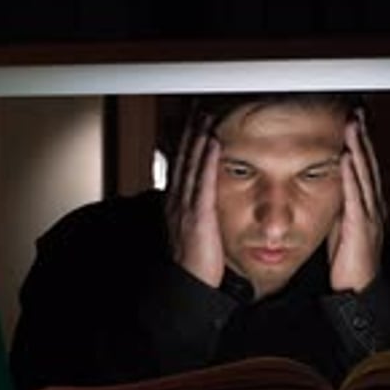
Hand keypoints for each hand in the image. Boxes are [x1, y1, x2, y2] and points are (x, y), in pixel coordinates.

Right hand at [164, 114, 224, 287]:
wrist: (189, 284)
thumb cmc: (195, 262)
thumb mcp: (194, 231)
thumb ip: (197, 211)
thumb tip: (205, 199)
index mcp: (176, 204)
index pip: (181, 164)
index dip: (186, 140)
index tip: (194, 120)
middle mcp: (178, 201)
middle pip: (183, 157)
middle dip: (190, 130)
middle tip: (198, 106)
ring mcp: (186, 207)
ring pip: (191, 164)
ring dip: (198, 137)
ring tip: (206, 114)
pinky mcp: (198, 216)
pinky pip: (203, 182)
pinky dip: (207, 160)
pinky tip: (213, 142)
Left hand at [327, 112, 385, 292]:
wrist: (358, 290)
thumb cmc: (349, 262)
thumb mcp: (342, 229)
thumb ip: (339, 208)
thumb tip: (328, 190)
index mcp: (368, 207)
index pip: (365, 170)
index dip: (361, 146)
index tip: (354, 125)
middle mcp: (372, 207)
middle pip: (368, 166)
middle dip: (362, 139)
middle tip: (355, 115)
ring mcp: (369, 215)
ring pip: (363, 175)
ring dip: (358, 149)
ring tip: (351, 127)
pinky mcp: (360, 226)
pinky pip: (355, 196)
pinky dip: (350, 175)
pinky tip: (346, 157)